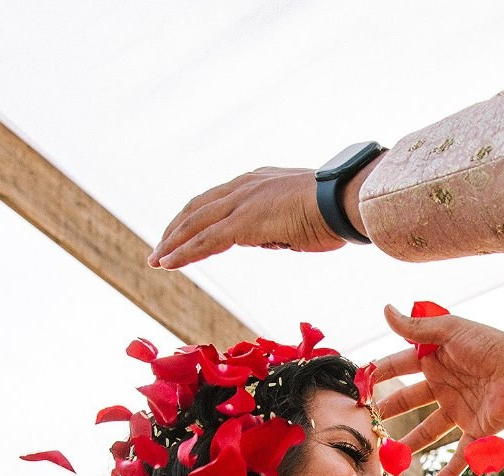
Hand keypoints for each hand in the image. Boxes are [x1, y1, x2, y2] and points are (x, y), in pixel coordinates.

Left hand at [149, 167, 344, 268]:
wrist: (346, 202)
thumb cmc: (336, 212)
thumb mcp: (300, 217)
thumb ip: (280, 224)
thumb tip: (271, 237)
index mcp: (258, 182)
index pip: (217, 200)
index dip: (196, 218)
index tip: (183, 234)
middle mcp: (245, 186)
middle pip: (197, 208)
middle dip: (176, 230)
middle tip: (160, 250)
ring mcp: (242, 202)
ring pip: (195, 223)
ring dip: (172, 243)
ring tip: (156, 261)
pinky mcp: (244, 221)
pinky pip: (206, 240)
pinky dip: (184, 253)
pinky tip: (169, 264)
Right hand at [371, 306, 503, 475]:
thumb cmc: (489, 347)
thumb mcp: (449, 331)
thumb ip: (416, 328)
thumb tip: (385, 310)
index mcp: (438, 360)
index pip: (401, 366)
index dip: (380, 374)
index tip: (359, 385)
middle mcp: (446, 385)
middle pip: (410, 400)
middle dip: (389, 410)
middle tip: (367, 420)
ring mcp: (461, 410)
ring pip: (429, 431)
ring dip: (411, 443)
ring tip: (389, 456)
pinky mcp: (477, 431)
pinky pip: (461, 455)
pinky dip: (450, 471)